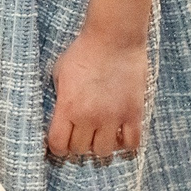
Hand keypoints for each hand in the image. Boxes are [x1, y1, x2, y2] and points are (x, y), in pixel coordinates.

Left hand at [46, 28, 148, 163]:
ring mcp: (113, 117)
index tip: (59, 142)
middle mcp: (90, 117)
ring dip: (99, 145)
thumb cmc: (84, 50)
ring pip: (104, 151)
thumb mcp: (59, 72)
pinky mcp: (133, 114)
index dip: (56, 146)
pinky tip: (119, 134)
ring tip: (99, 134)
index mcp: (68, 107)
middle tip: (80, 134)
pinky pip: (132, 144)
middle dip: (77, 144)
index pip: (58, 144)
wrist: (114, 38)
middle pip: (80, 149)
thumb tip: (59, 114)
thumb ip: (59, 97)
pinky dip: (125, 144)